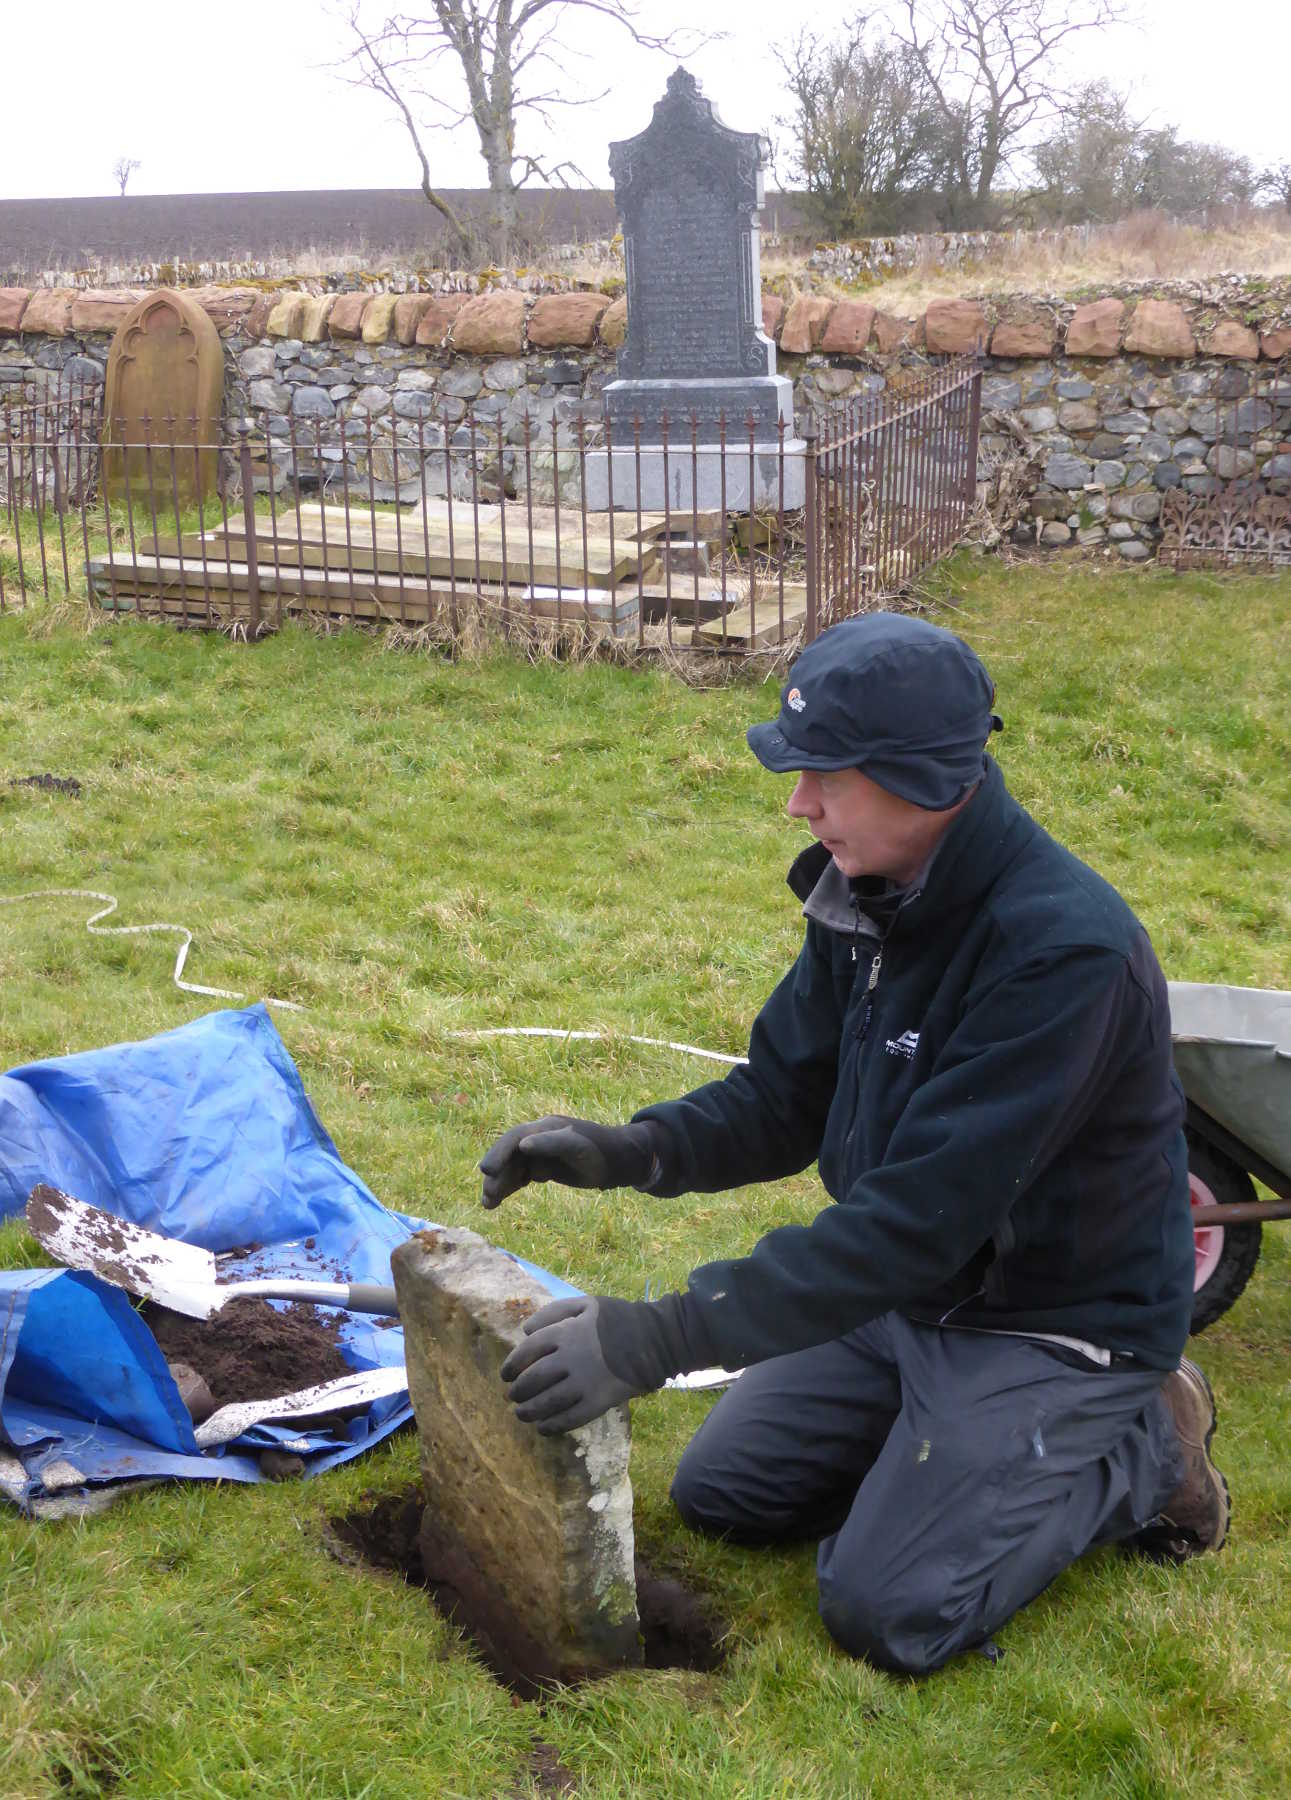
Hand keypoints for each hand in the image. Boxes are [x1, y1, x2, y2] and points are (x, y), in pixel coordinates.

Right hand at [478, 1115, 656, 1208]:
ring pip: (513, 1168)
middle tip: (487, 1198)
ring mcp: (540, 1153)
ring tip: (488, 1205)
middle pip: (509, 1155)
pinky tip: (499, 1199)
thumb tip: (522, 1145)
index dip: (499, 1153)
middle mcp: (538, 1138)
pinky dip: (510, 1186)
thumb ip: (550, 1144)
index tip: (487, 1172)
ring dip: (500, 1184)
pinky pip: (521, 1176)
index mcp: (544, 1128)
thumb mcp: (576, 1146)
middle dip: (496, 1175)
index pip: (514, 1139)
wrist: (618, 1160)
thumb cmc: (600, 1151)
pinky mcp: (544, 1167)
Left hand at [500, 1296, 643, 1433]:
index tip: (506, 1375)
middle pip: (533, 1379)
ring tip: (522, 1414)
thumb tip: (525, 1330)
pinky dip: (552, 1426)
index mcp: (565, 1332)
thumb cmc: (619, 1319)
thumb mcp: (587, 1303)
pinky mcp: (598, 1402)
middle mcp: (570, 1358)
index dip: (512, 1365)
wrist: (656, 1340)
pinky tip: (544, 1427)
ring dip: (529, 1411)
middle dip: (518, 1391)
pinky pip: (569, 1419)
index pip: (527, 1351)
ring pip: (547, 1402)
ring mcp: (584, 1382)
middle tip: (513, 1396)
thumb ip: (554, 1312)